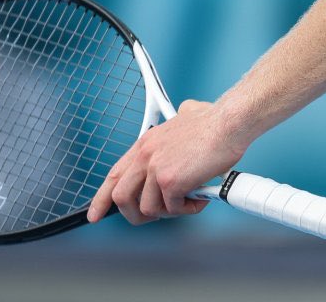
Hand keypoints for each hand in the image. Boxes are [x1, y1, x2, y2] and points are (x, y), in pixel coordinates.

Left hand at [87, 100, 244, 224]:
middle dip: (136, 214)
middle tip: (158, 214)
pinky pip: (172, 209)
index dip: (101, 199)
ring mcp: (156, 169)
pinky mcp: (170, 182)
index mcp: (146, 142)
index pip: (114, 175)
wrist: (230, 122)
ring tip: (190, 199)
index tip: (95, 214)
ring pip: (148, 208)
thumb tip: (186, 111)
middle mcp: (146, 155)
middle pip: (121, 198)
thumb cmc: (216, 120)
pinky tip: (201, 197)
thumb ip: (180, 116)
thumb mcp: (188, 113)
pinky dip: (188, 208)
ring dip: (170, 210)